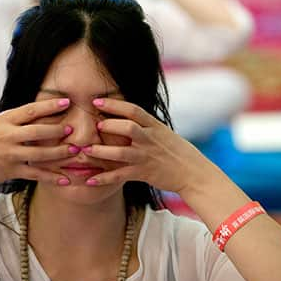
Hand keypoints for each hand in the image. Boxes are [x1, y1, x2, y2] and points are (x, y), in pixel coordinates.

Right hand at [0, 98, 76, 186]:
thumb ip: (15, 120)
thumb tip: (40, 111)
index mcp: (4, 120)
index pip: (31, 110)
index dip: (50, 106)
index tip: (67, 102)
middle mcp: (7, 135)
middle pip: (38, 132)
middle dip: (58, 130)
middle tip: (73, 129)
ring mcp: (9, 154)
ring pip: (40, 154)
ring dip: (59, 153)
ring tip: (74, 151)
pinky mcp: (10, 170)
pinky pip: (35, 174)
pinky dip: (51, 177)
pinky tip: (64, 179)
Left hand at [79, 98, 209, 193]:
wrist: (194, 173)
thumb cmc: (178, 152)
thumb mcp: (164, 133)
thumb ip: (146, 125)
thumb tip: (127, 115)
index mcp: (155, 126)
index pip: (134, 110)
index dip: (114, 104)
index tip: (97, 101)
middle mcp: (150, 139)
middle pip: (128, 127)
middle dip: (109, 124)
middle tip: (93, 124)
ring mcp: (146, 156)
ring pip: (122, 152)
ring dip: (102, 151)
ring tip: (86, 150)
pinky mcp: (144, 173)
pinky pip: (121, 175)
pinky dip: (105, 178)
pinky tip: (90, 179)